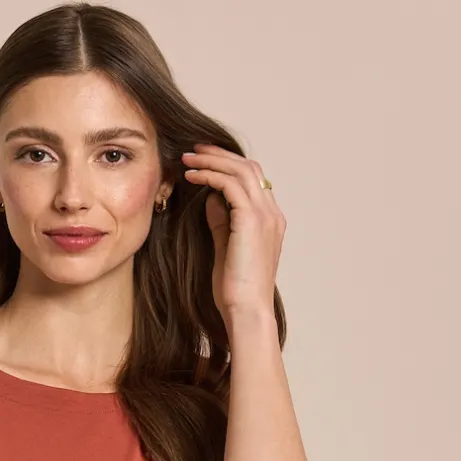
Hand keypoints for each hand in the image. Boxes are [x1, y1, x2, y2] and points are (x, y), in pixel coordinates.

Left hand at [182, 143, 284, 320]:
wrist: (247, 310)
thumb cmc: (235, 290)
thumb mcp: (226, 249)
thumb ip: (222, 222)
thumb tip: (211, 198)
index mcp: (270, 221)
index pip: (252, 180)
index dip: (228, 166)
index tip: (203, 161)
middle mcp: (272, 213)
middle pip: (248, 168)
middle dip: (219, 155)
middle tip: (194, 150)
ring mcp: (265, 215)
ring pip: (241, 170)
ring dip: (212, 160)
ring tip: (188, 158)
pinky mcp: (252, 220)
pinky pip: (231, 185)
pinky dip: (210, 176)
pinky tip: (192, 176)